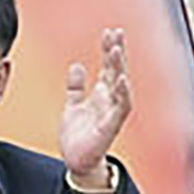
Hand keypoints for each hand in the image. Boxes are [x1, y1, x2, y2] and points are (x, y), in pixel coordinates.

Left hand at [55, 25, 134, 192]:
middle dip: (116, 53)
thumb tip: (76, 65)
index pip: (107, 67)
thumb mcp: (72, 105)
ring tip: (116, 50)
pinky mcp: (111, 125)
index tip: (110, 32)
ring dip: (118, 68)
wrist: (76, 161)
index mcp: (100, 94)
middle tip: (116, 34)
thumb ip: (75, 87)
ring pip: (120, 85)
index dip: (108, 50)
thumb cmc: (77, 135)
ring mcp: (112, 112)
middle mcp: (109, 100)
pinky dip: (121, 93)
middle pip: (115, 71)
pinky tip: (121, 79)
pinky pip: (121, 107)